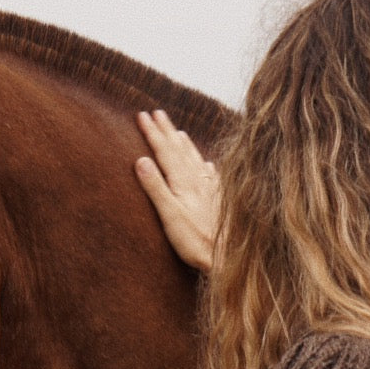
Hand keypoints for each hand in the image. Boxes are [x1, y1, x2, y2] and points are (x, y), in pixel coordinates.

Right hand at [135, 109, 220, 272]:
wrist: (228, 256)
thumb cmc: (196, 241)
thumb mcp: (170, 216)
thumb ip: (156, 188)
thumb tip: (141, 160)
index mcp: (183, 182)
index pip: (165, 151)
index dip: (153, 132)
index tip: (142, 115)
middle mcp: (199, 181)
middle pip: (180, 150)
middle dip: (166, 130)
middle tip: (156, 112)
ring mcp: (212, 190)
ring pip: (196, 160)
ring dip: (185, 145)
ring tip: (178, 132)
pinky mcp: (221, 201)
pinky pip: (212, 176)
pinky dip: (205, 165)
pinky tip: (207, 163)